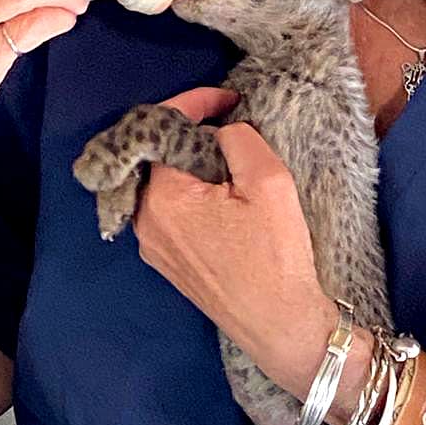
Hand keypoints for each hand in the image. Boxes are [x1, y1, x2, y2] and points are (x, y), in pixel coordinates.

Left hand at [133, 86, 335, 390]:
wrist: (281, 326)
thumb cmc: (275, 256)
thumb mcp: (269, 182)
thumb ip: (239, 139)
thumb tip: (221, 131)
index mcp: (162, 197)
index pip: (163, 128)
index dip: (195, 102)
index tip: (229, 98)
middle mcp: (144, 220)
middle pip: (160, 155)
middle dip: (193, 133)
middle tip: (231, 126)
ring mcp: (151, 244)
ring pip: (164, 182)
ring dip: (193, 163)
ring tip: (231, 159)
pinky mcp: (166, 261)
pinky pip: (169, 209)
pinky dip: (191, 190)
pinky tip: (223, 194)